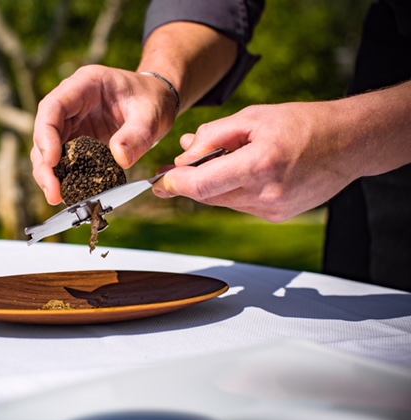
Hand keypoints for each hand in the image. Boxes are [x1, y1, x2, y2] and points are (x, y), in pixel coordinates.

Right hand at [31, 64, 177, 204]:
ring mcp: (72, 122)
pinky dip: (62, 176)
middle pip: (44, 131)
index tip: (52, 161)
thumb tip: (121, 159)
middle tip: (53, 191)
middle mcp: (72, 102)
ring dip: (49, 174)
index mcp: (85, 84)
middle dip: (45, 163)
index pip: (53, 106)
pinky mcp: (77, 140)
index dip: (46, 134)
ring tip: (56, 197)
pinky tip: (67, 193)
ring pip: (48, 148)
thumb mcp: (151, 114)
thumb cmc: (154, 100)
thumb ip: (137, 134)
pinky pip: (63, 159)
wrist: (158, 101)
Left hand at [153, 101, 358, 221]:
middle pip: (208, 196)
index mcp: (259, 164)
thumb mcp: (253, 117)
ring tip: (216, 161)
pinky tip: (242, 172)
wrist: (348, 143)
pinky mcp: (278, 215)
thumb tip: (183, 153)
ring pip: (223, 202)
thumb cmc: (302, 123)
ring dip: (211, 185)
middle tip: (172, 172)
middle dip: (188, 183)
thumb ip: (213, 135)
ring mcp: (273, 209)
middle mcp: (266, 194)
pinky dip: (232, 191)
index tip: (159, 182)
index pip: (203, 185)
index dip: (175, 184)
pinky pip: (240, 205)